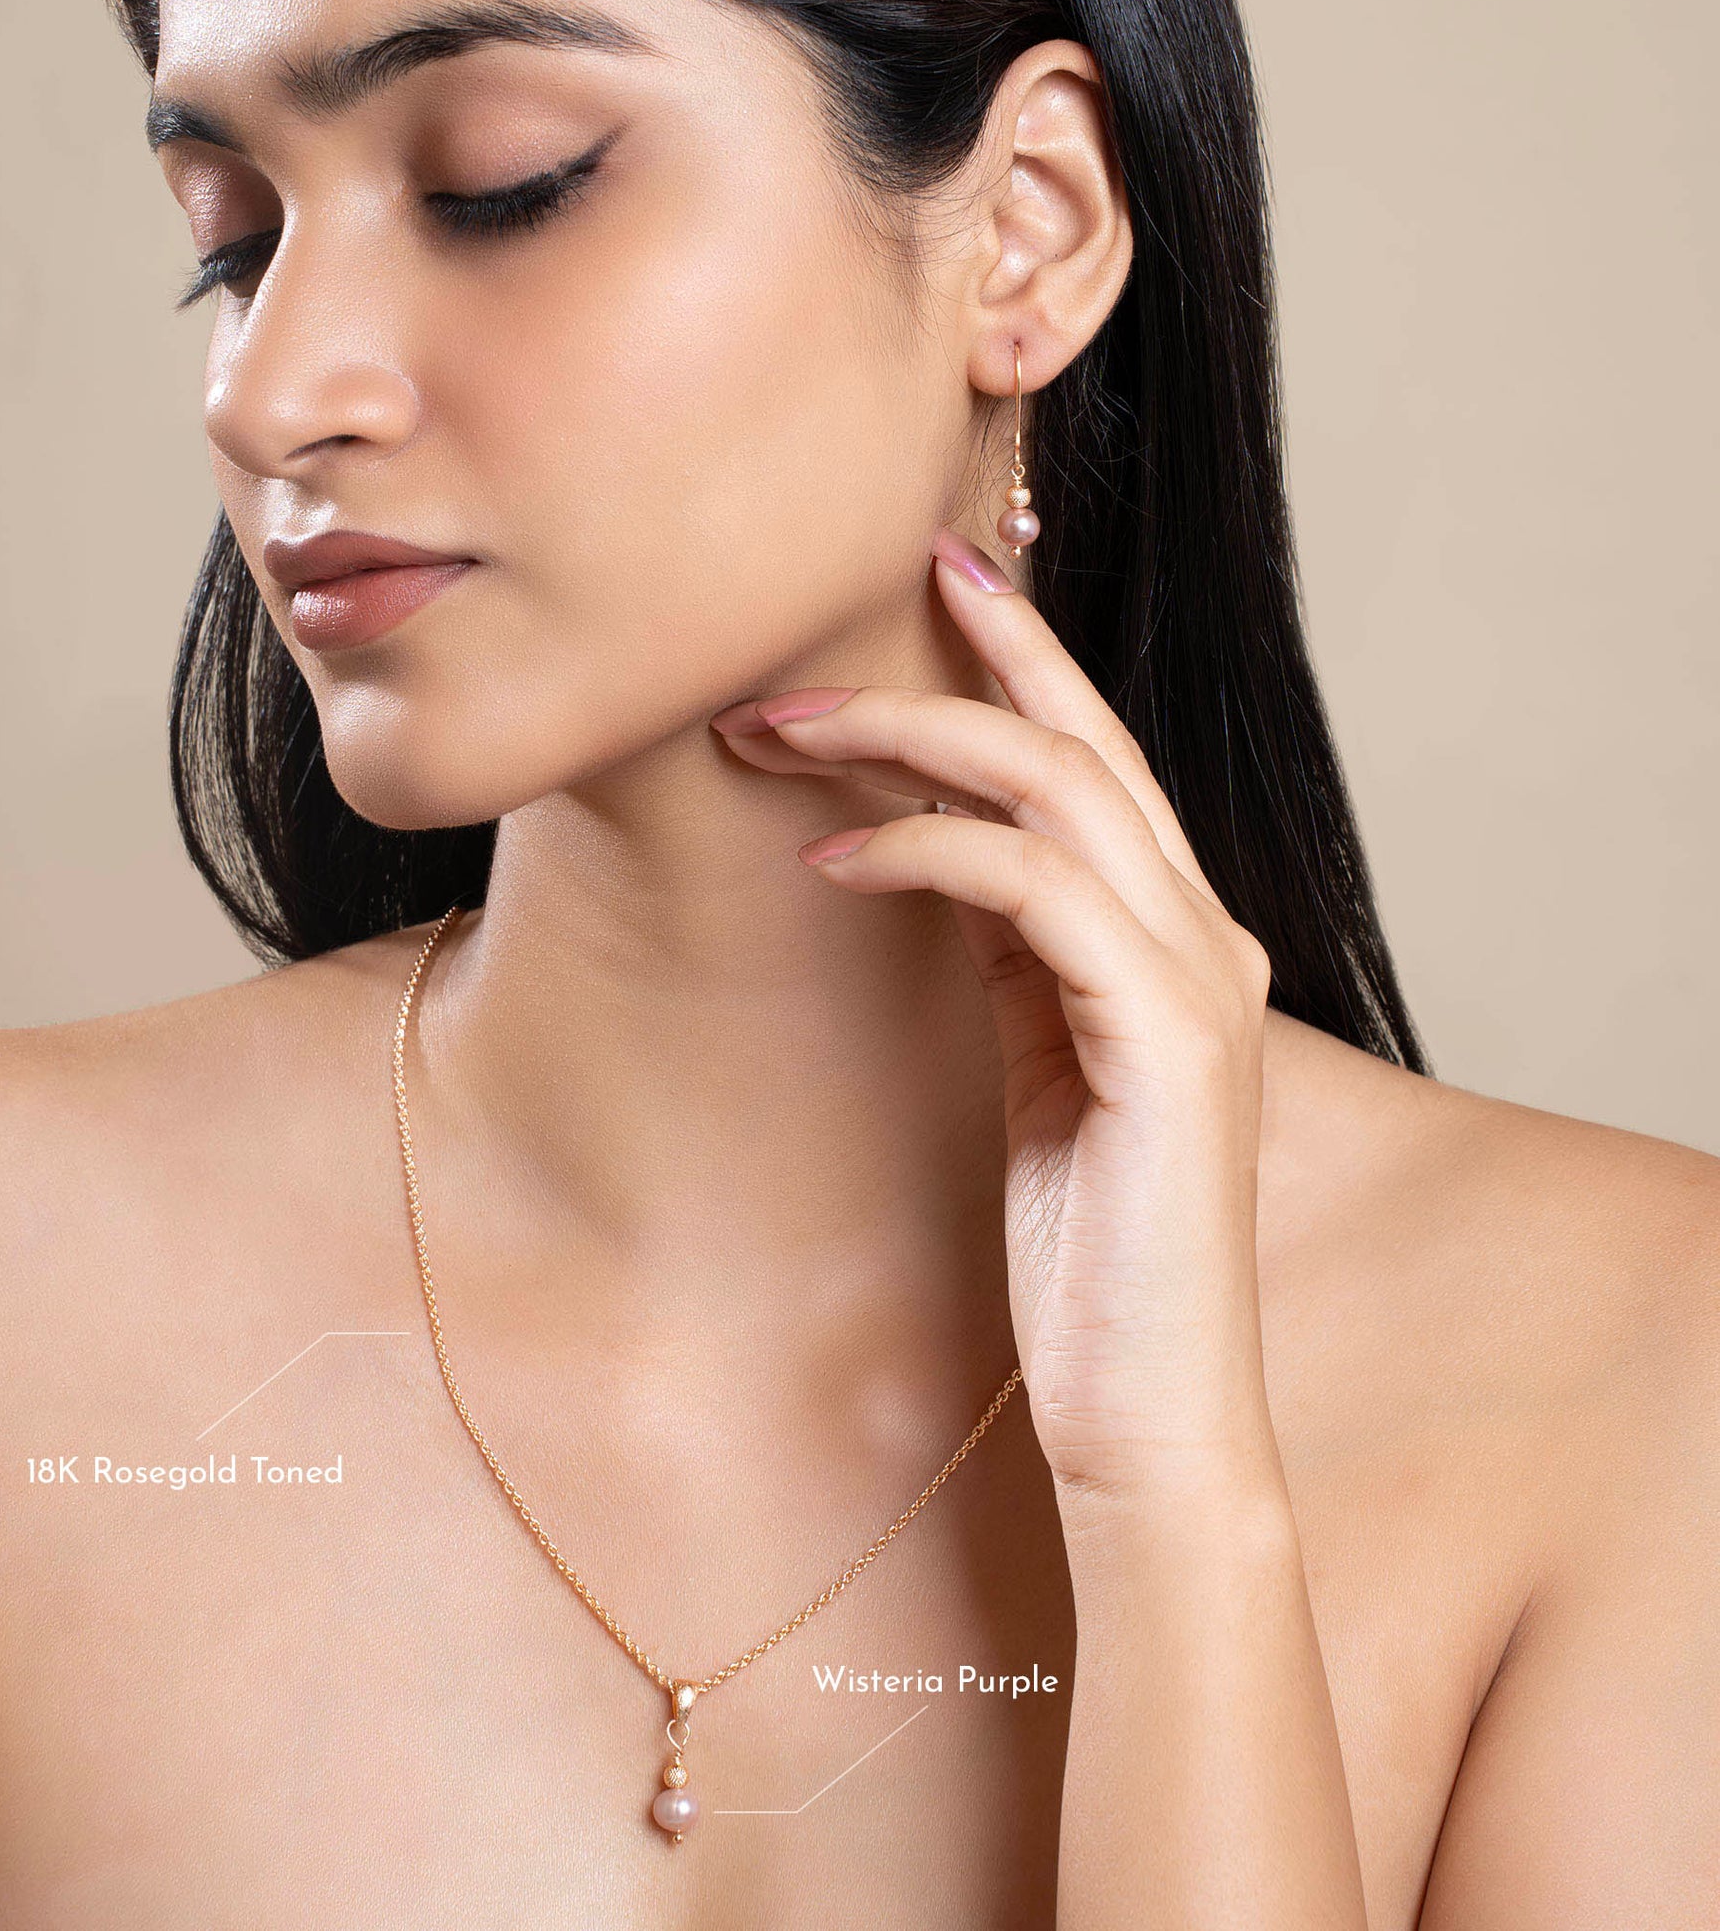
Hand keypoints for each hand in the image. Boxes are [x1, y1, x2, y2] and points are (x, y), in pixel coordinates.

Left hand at [709, 529, 1279, 1507]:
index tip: (936, 578)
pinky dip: (923, 852)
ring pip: (1056, 788)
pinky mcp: (1171, 1039)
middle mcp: (1206, 937)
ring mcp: (1199, 980)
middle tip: (807, 651)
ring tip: (781, 735)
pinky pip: (1030, 888)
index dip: (1020, 657)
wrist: (1148, 1408)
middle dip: (949, 665)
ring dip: (906, 742)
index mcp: (1175, 940)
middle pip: (1079, 741)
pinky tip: (830, 861)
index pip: (1096, 759)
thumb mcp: (1034, 1065)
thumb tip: (924, 849)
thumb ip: (1014, 954)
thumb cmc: (1084, 1251)